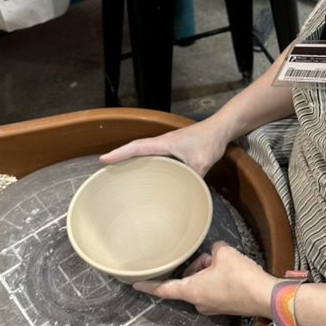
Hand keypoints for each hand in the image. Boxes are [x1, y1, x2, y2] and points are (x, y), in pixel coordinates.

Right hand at [99, 117, 226, 175]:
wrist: (221, 129)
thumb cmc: (210, 140)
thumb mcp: (201, 163)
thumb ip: (192, 179)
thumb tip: (184, 197)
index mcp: (164, 143)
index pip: (136, 147)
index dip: (119, 153)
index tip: (103, 160)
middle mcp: (163, 142)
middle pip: (136, 149)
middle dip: (119, 157)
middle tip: (106, 169)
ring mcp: (168, 145)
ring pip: (144, 152)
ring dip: (131, 159)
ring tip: (120, 173)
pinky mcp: (175, 148)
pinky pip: (155, 155)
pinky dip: (146, 162)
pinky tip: (147, 173)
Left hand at [133, 241, 276, 318]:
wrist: (264, 295)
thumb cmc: (241, 277)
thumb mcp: (224, 253)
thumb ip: (214, 249)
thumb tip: (215, 252)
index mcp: (192, 290)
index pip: (164, 289)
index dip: (149, 285)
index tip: (136, 284)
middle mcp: (198, 302)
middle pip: (187, 280)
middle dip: (197, 266)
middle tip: (212, 258)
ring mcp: (211, 306)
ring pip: (201, 283)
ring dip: (209, 271)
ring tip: (226, 264)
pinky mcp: (224, 306)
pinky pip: (213, 288)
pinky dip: (219, 278)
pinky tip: (233, 272)